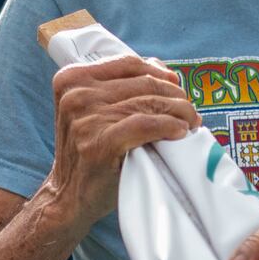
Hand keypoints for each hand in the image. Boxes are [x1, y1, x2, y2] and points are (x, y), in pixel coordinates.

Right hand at [39, 55, 200, 230]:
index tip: (176, 89)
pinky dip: (168, 127)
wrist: (68, 195)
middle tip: (189, 112)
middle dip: (175, 96)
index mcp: (71, 79)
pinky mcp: (100, 142)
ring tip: (190, 123)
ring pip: (149, 103)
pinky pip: (146, 125)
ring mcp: (86, 118)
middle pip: (143, 82)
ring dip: (179, 112)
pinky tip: (179, 133)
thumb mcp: (93, 110)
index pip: (129, 63)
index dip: (160, 74)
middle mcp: (76, 95)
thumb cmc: (88, 152)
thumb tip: (164, 70)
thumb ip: (121, 85)